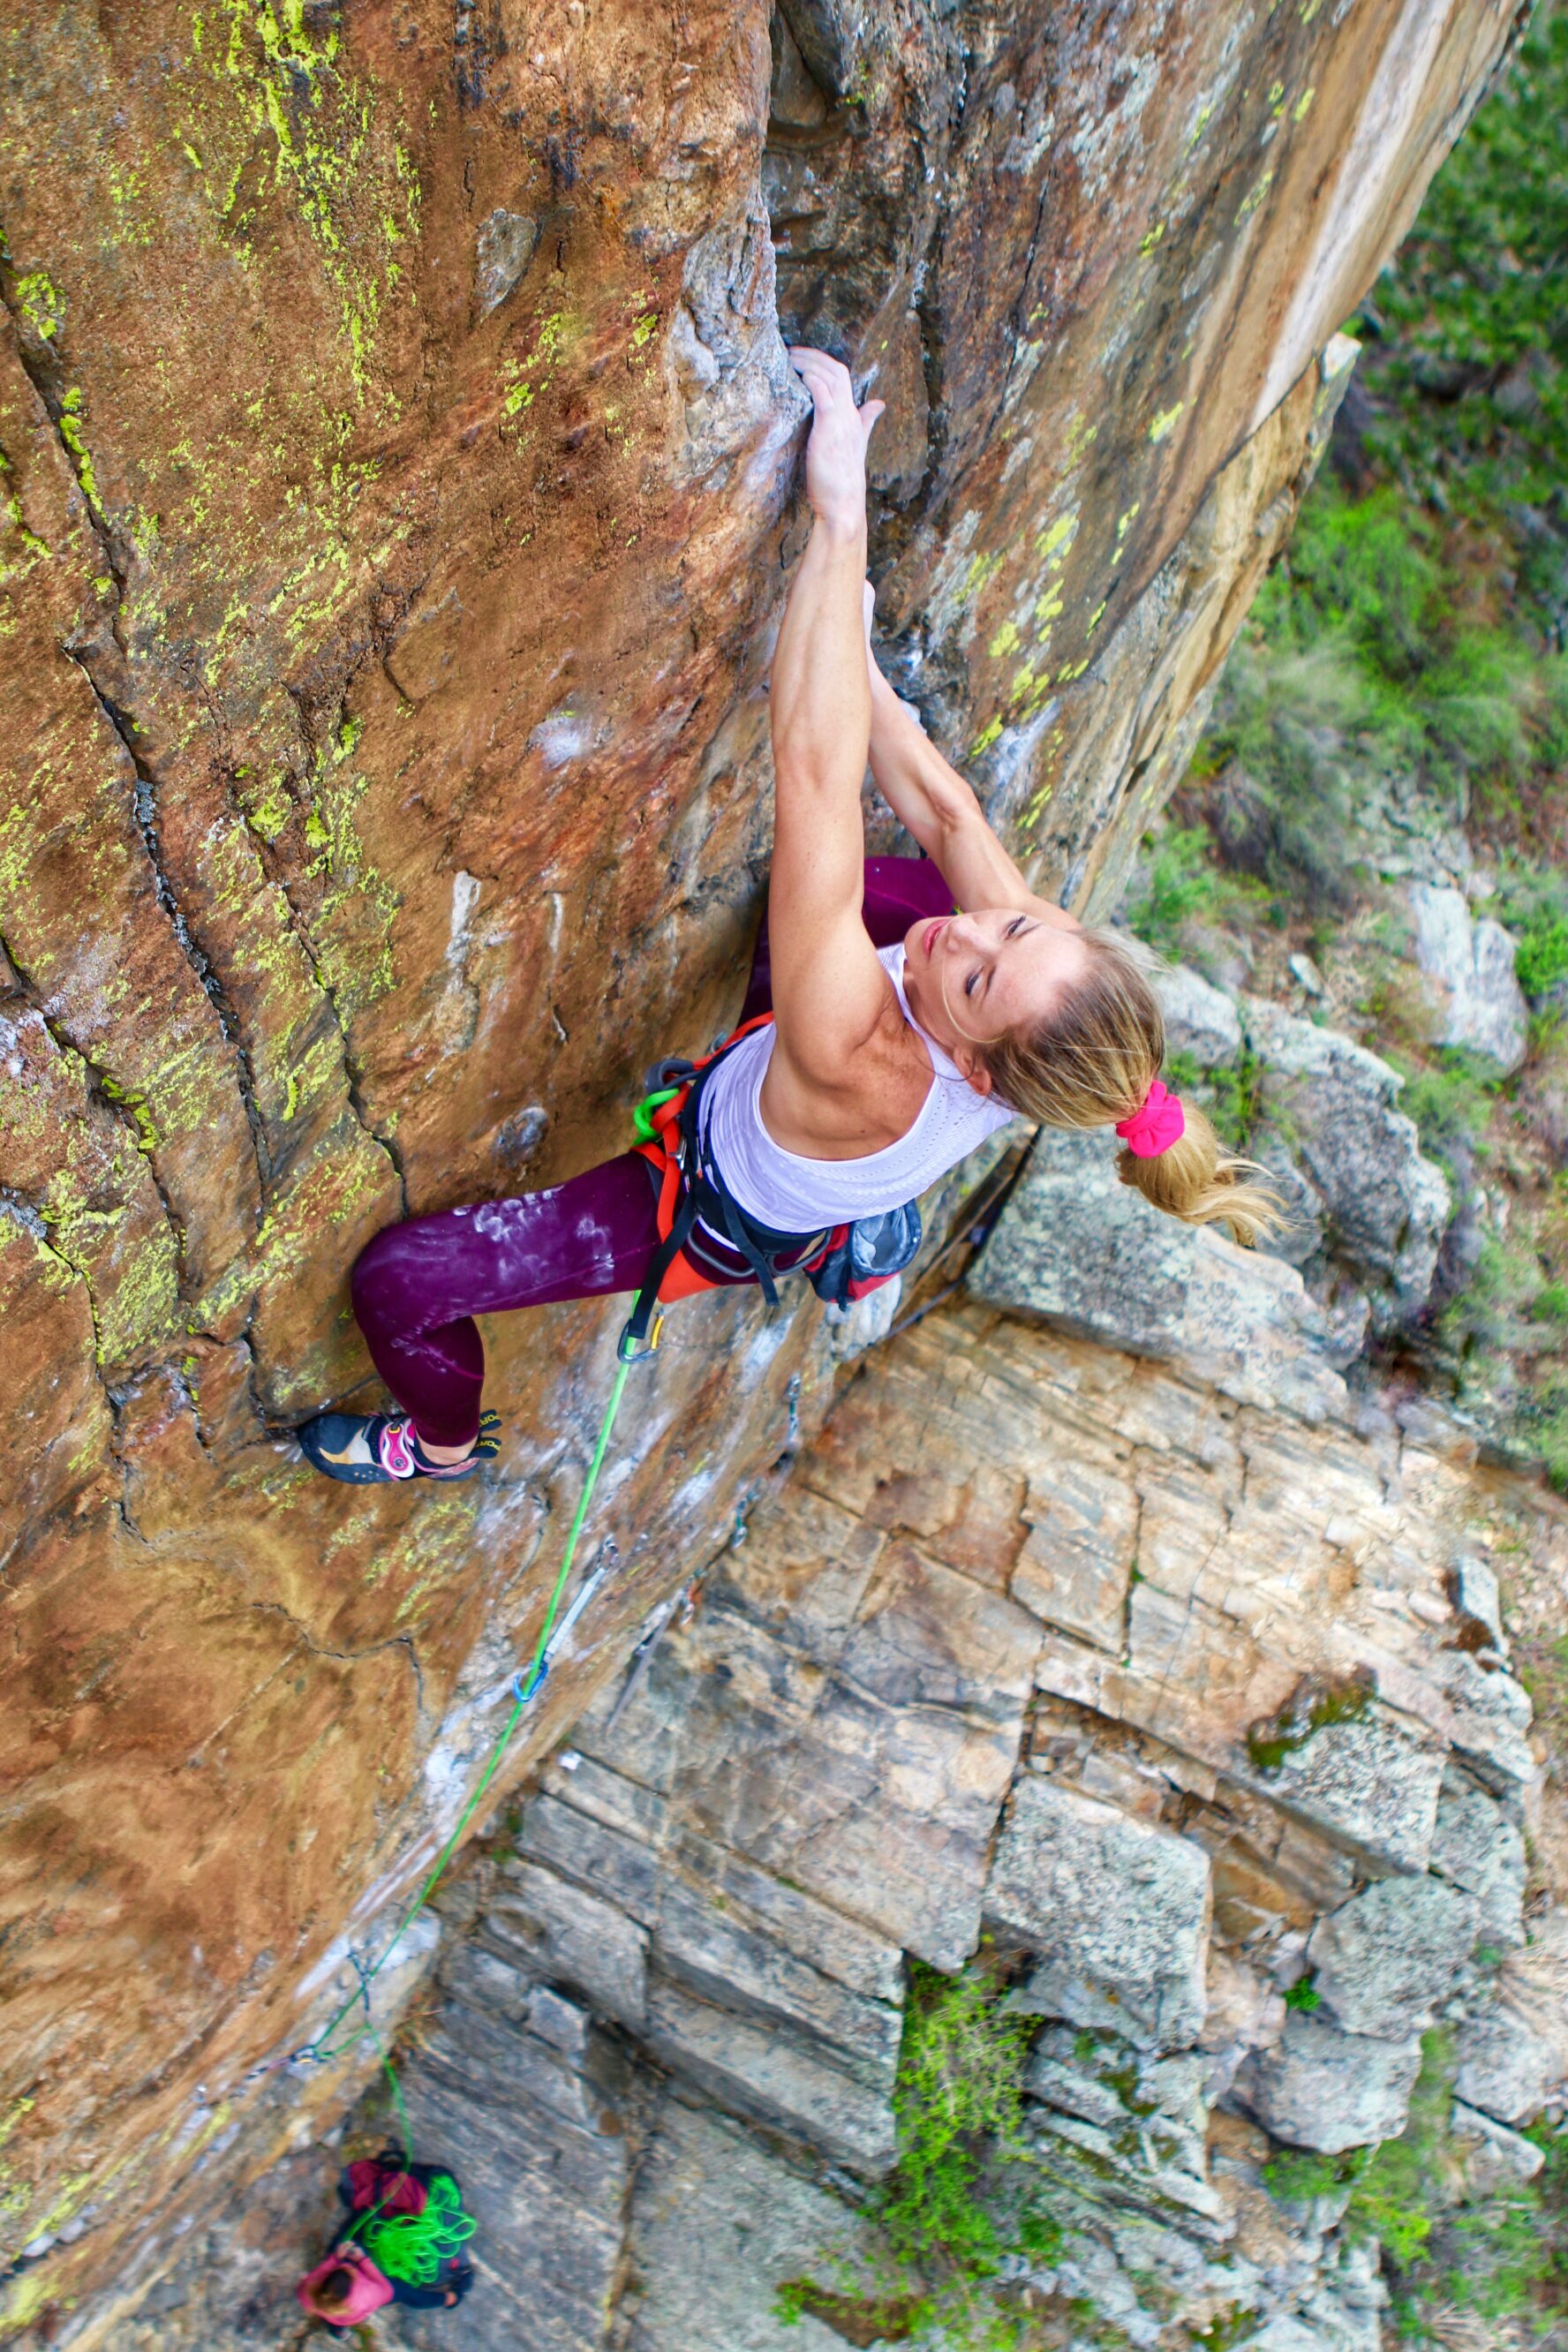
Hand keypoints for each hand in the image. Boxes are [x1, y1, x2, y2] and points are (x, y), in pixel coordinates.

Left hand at [790, 347, 881, 535]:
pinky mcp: (829, 427)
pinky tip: (798, 374)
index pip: (844, 379)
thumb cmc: (840, 484)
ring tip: (788, 357)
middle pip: (837, 370)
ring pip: (830, 375)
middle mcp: (850, 415)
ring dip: (809, 362)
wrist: (843, 507)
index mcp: (854, 419)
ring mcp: (842, 420)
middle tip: (791, 351)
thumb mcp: (851, 450)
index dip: (825, 364)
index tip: (804, 360)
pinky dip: (812, 379)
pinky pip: (823, 392)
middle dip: (815, 356)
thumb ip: (863, 425)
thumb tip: (878, 406)